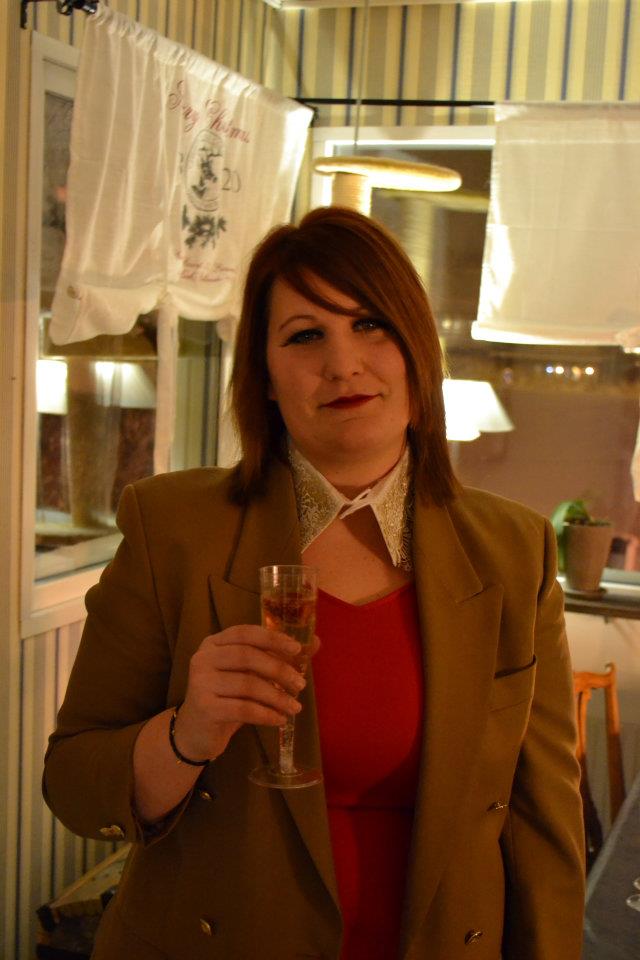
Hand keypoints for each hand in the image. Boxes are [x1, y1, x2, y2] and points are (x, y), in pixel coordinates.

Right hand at [173, 626, 316, 761]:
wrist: (196, 732)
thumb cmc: (227, 697)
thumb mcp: (250, 675)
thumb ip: (277, 657)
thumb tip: (315, 642)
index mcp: (214, 643)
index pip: (245, 633)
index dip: (272, 638)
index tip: (297, 650)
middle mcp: (203, 658)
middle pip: (247, 656)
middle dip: (279, 670)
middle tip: (301, 684)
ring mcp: (200, 682)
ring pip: (247, 684)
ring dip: (277, 696)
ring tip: (295, 707)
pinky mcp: (204, 707)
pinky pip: (243, 708)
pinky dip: (266, 714)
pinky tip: (280, 720)